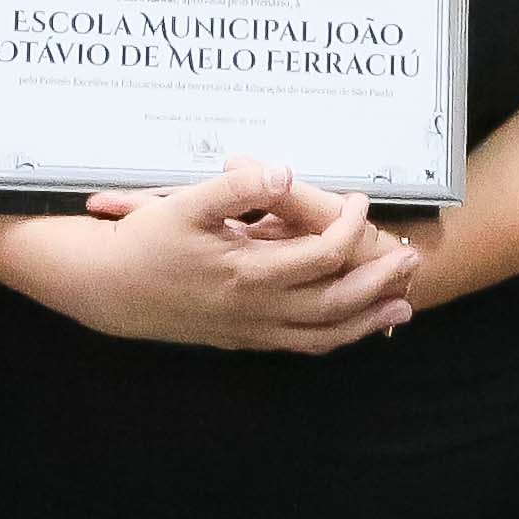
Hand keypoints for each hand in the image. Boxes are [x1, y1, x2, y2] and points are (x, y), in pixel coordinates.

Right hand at [56, 159, 419, 353]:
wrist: (108, 291)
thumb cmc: (145, 243)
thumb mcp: (185, 203)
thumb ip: (237, 187)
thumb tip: (283, 172)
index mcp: (248, 273)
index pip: (320, 256)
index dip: (348, 228)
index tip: (358, 201)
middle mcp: (256, 309)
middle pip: (335, 303)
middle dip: (378, 282)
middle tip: (411, 258)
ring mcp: (251, 330)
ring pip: (322, 335)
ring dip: (365, 320)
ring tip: (400, 306)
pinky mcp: (243, 340)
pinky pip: (300, 346)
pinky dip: (333, 338)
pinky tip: (349, 328)